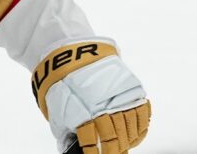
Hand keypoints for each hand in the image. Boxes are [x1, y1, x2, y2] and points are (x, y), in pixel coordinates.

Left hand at [30, 40, 150, 152]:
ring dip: (128, 141)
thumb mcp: (57, 108)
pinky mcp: (131, 89)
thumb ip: (65, 130)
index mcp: (82, 112)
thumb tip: (69, 148)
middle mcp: (103, 106)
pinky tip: (135, 135)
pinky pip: (141, 114)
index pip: (92, 142)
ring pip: (130, 128)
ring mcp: (119, 98)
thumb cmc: (63, 82)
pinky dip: (140, 128)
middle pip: (114, 138)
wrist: (73, 54)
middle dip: (114, 151)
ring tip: (124, 147)